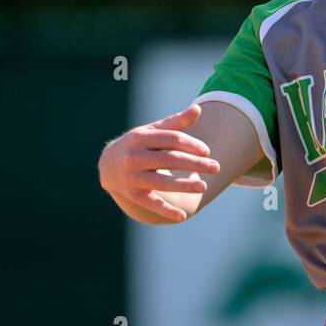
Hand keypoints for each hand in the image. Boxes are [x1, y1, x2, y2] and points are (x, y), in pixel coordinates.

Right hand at [98, 103, 220, 222]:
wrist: (109, 165)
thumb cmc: (140, 145)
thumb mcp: (153, 131)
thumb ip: (176, 123)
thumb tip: (198, 108)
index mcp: (140, 137)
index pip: (171, 139)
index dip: (191, 144)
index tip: (207, 151)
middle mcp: (134, 157)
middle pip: (169, 159)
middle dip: (195, 163)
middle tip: (216, 167)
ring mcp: (132, 177)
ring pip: (161, 182)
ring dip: (184, 185)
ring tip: (204, 187)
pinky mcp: (132, 195)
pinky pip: (151, 204)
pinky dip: (166, 211)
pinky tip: (182, 216)